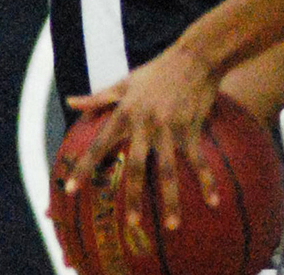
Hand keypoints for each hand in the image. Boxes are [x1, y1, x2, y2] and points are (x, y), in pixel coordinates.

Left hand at [63, 44, 220, 240]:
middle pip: (136, 166)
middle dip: (132, 196)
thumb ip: (99, 97)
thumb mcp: (125, 82)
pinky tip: (213, 200)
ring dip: (170, 199)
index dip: (85, 167)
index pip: (100, 144)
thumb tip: (70, 103)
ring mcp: (171, 127)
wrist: (196, 57)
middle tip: (130, 222)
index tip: (72, 189)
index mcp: (126, 112)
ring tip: (171, 225)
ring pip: (168, 170)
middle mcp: (146, 123)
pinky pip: (198, 161)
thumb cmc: (158, 69)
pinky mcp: (192, 128)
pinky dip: (206, 181)